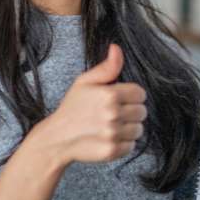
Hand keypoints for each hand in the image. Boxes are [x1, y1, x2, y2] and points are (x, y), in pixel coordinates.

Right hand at [28, 44, 146, 165]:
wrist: (57, 138)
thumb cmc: (72, 107)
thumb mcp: (85, 81)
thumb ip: (107, 67)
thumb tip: (117, 48)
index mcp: (109, 94)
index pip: (140, 94)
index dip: (132, 96)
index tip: (120, 99)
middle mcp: (113, 114)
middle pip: (142, 112)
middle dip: (131, 112)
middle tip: (114, 113)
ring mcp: (113, 134)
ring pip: (138, 129)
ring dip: (128, 128)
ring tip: (111, 126)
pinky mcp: (112, 150)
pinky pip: (131, 145)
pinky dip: (123, 143)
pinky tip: (109, 138)